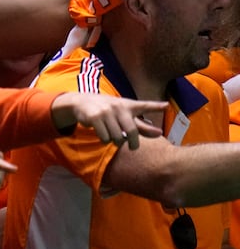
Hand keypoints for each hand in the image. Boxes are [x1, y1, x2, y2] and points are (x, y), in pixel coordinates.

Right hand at [52, 91, 166, 148]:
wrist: (82, 102)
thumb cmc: (109, 110)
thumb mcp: (125, 115)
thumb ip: (142, 126)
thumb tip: (160, 134)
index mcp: (128, 105)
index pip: (144, 105)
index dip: (155, 106)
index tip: (166, 105)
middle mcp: (118, 107)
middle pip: (131, 131)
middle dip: (133, 142)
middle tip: (132, 146)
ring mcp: (106, 111)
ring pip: (117, 137)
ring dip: (116, 141)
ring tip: (113, 137)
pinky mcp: (94, 117)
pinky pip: (104, 137)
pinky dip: (105, 140)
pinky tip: (102, 134)